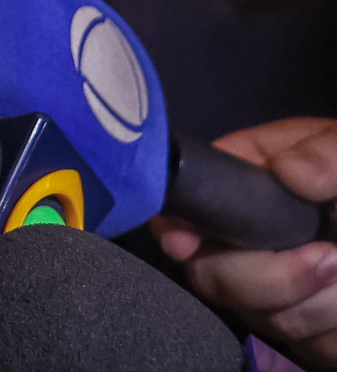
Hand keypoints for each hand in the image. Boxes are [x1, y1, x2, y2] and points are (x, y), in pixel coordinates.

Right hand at [152, 118, 336, 368]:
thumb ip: (325, 154)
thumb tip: (288, 172)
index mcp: (247, 181)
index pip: (185, 205)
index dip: (176, 228)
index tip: (186, 243)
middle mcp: (242, 238)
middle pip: (211, 275)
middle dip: (271, 278)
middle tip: (330, 259)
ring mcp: (268, 286)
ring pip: (262, 317)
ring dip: (317, 304)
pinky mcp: (299, 323)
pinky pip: (301, 343)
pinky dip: (329, 328)